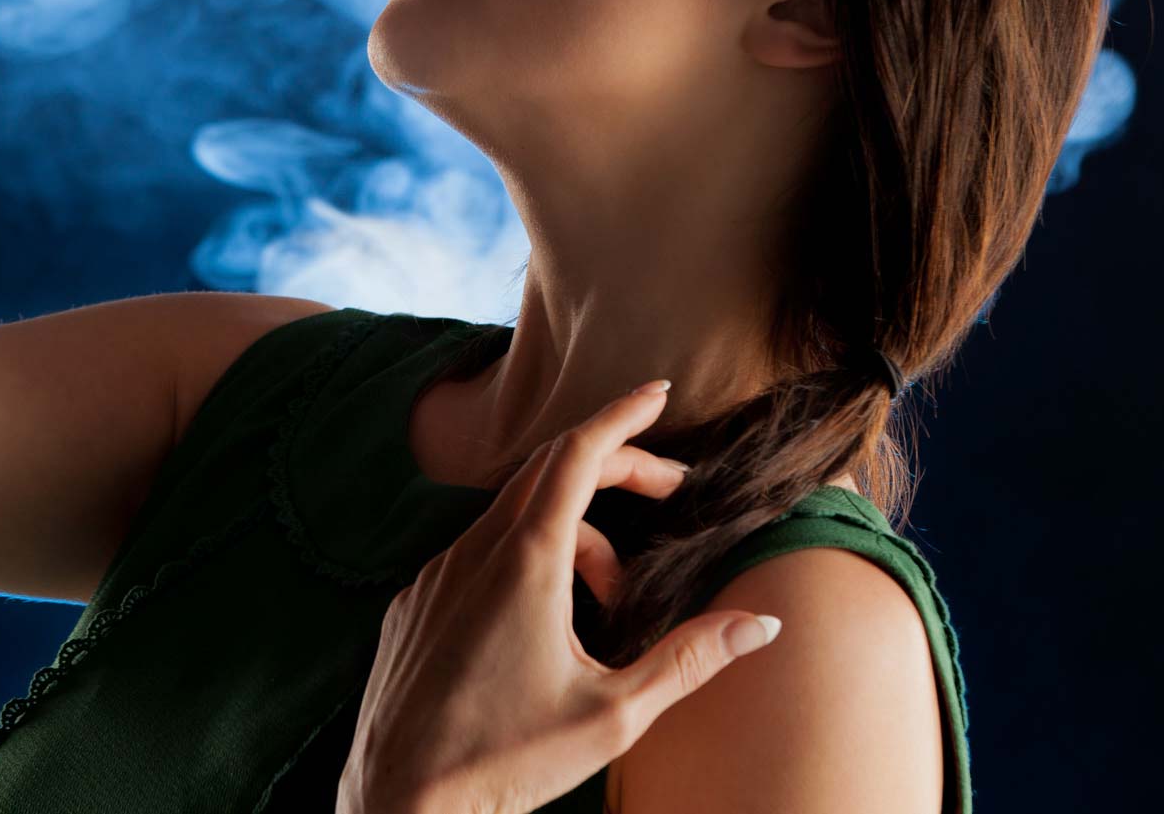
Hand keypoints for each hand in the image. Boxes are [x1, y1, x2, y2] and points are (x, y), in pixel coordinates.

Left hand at [336, 382, 781, 813]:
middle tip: (669, 491)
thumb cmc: (507, 762)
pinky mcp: (415, 601)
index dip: (623, 416)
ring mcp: (437, 571)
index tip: (658, 391)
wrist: (402, 803)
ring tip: (615, 597)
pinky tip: (550, 619)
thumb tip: (761, 624)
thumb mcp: (616, 714)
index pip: (579, 453)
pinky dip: (526, 558)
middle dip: (615, 467)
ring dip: (575, 532)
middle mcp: (474, 548)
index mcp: (526, 559)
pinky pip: (478, 551)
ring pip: (515, 515)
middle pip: (551, 471)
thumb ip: (690, 658)